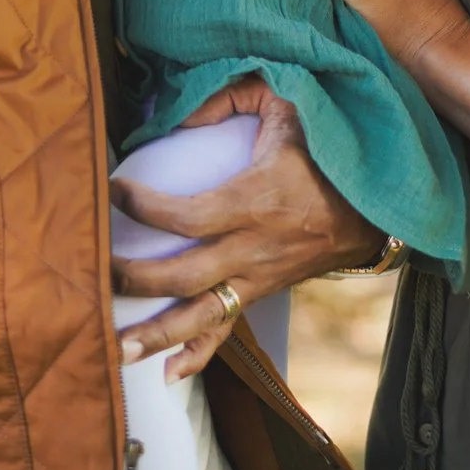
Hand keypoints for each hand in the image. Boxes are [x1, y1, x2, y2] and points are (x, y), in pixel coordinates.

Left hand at [111, 79, 383, 380]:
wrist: (376, 203)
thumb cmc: (325, 147)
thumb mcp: (287, 102)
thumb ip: (230, 96)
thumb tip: (176, 117)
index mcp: (258, 201)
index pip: (189, 216)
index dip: (145, 208)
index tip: (113, 190)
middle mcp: (255, 248)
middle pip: (185, 276)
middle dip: (133, 279)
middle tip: (93, 272)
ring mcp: (258, 277)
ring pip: (202, 316)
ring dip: (156, 335)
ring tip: (115, 349)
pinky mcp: (262, 292)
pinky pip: (228, 330)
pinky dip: (199, 356)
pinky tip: (168, 373)